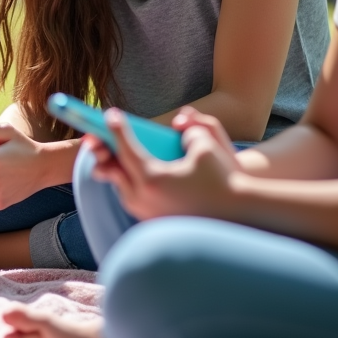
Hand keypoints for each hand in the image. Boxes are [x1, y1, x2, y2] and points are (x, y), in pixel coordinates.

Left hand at [89, 108, 240, 221]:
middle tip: (95, 135)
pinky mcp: (154, 222)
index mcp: (152, 178)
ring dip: (116, 169)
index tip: (111, 115)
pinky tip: (129, 174)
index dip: (117, 129)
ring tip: (109, 153)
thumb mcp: (206, 147)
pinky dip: (129, 184)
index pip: (126, 149)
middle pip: (114, 169)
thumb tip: (178, 127)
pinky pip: (134, 199)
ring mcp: (147, 214)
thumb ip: (187, 129)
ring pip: (121, 187)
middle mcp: (143, 199)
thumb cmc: (225, 180)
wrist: (242, 217)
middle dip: (105, 150)